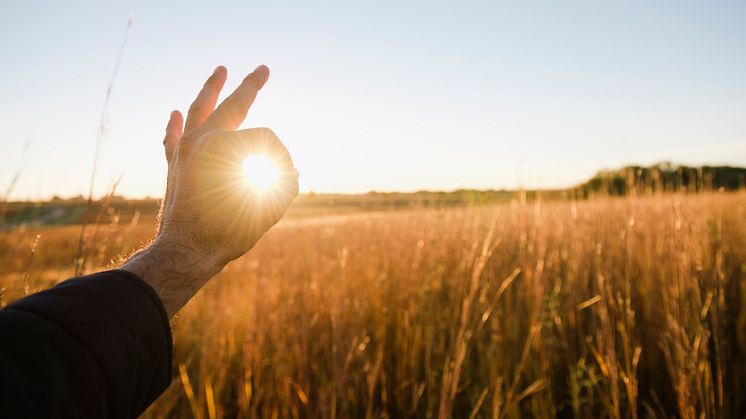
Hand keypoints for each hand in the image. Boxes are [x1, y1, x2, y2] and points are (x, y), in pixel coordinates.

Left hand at [123, 65, 297, 315]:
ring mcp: (185, 150)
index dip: (280, 158)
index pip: (265, 138)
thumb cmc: (228, 233)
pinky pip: (174, 138)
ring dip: (211, 88)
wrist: (186, 252)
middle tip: (263, 70)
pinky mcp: (175, 165)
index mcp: (226, 147)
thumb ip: (284, 185)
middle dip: (251, 86)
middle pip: (233, 105)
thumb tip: (290, 172)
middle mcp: (203, 140)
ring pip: (199, 109)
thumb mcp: (268, 209)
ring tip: (220, 70)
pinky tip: (176, 113)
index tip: (284, 179)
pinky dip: (176, 125)